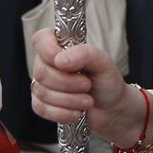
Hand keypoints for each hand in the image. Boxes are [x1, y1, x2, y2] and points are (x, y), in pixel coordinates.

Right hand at [30, 28, 140, 144]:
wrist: (111, 108)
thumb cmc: (106, 81)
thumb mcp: (104, 63)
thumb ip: (85, 54)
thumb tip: (60, 60)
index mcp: (60, 45)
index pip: (41, 40)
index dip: (50, 52)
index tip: (69, 65)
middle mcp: (48, 63)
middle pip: (41, 71)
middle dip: (67, 83)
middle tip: (88, 85)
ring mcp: (42, 84)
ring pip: (42, 92)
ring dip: (69, 100)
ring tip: (88, 100)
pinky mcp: (42, 104)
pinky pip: (41, 109)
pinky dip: (62, 113)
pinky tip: (77, 113)